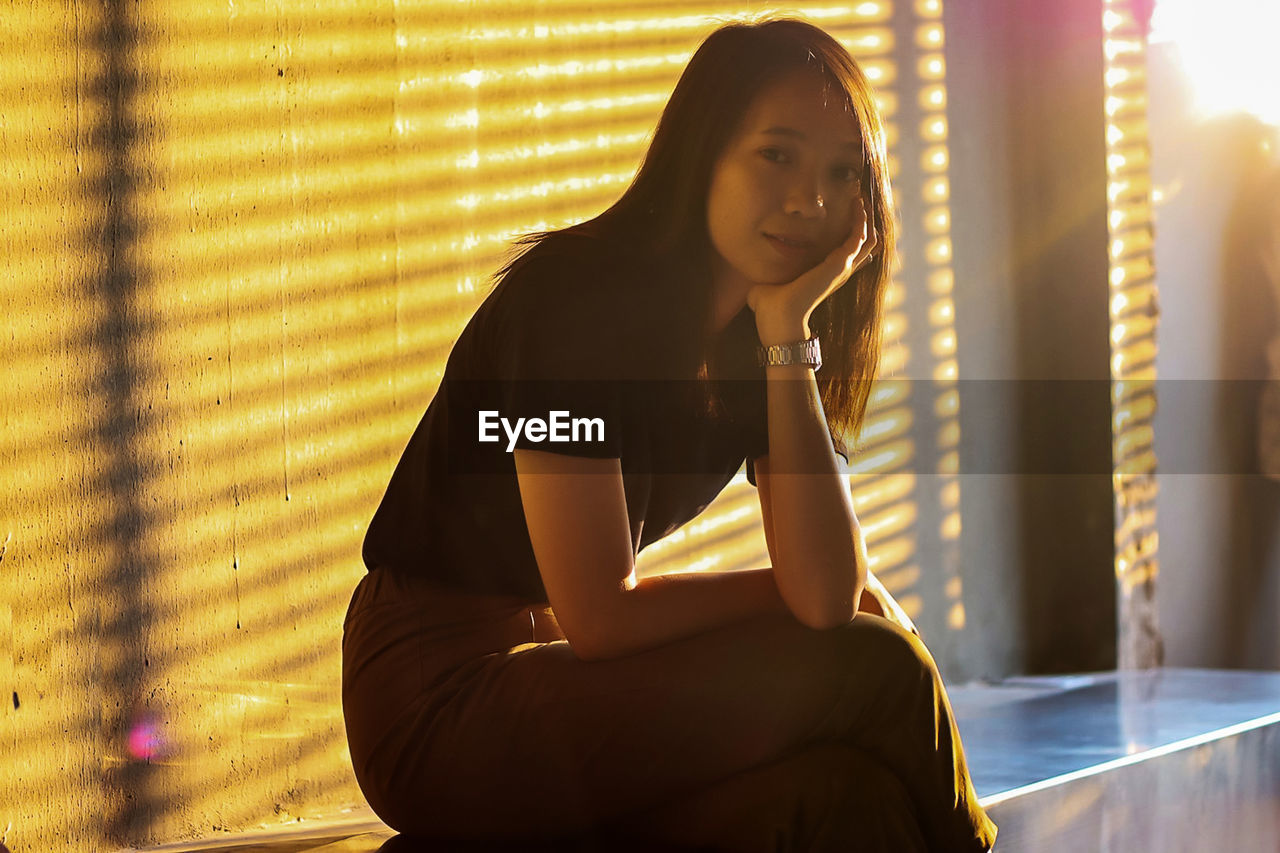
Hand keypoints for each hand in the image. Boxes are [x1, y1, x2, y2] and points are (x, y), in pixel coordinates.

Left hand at [747, 194, 877, 342]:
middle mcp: (838, 273)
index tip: (847, 218)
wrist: (779, 317)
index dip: (850, 237)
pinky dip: (860, 220)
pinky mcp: (840, 263)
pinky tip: (856, 205)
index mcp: (824, 277)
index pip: (846, 255)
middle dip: (863, 224)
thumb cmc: (770, 307)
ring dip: (864, 219)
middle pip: (863, 246)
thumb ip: (767, 282)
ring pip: (866, 240)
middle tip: (859, 203)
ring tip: (859, 200)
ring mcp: (842, 268)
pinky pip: (859, 236)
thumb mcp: (770, 286)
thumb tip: (753, 287)